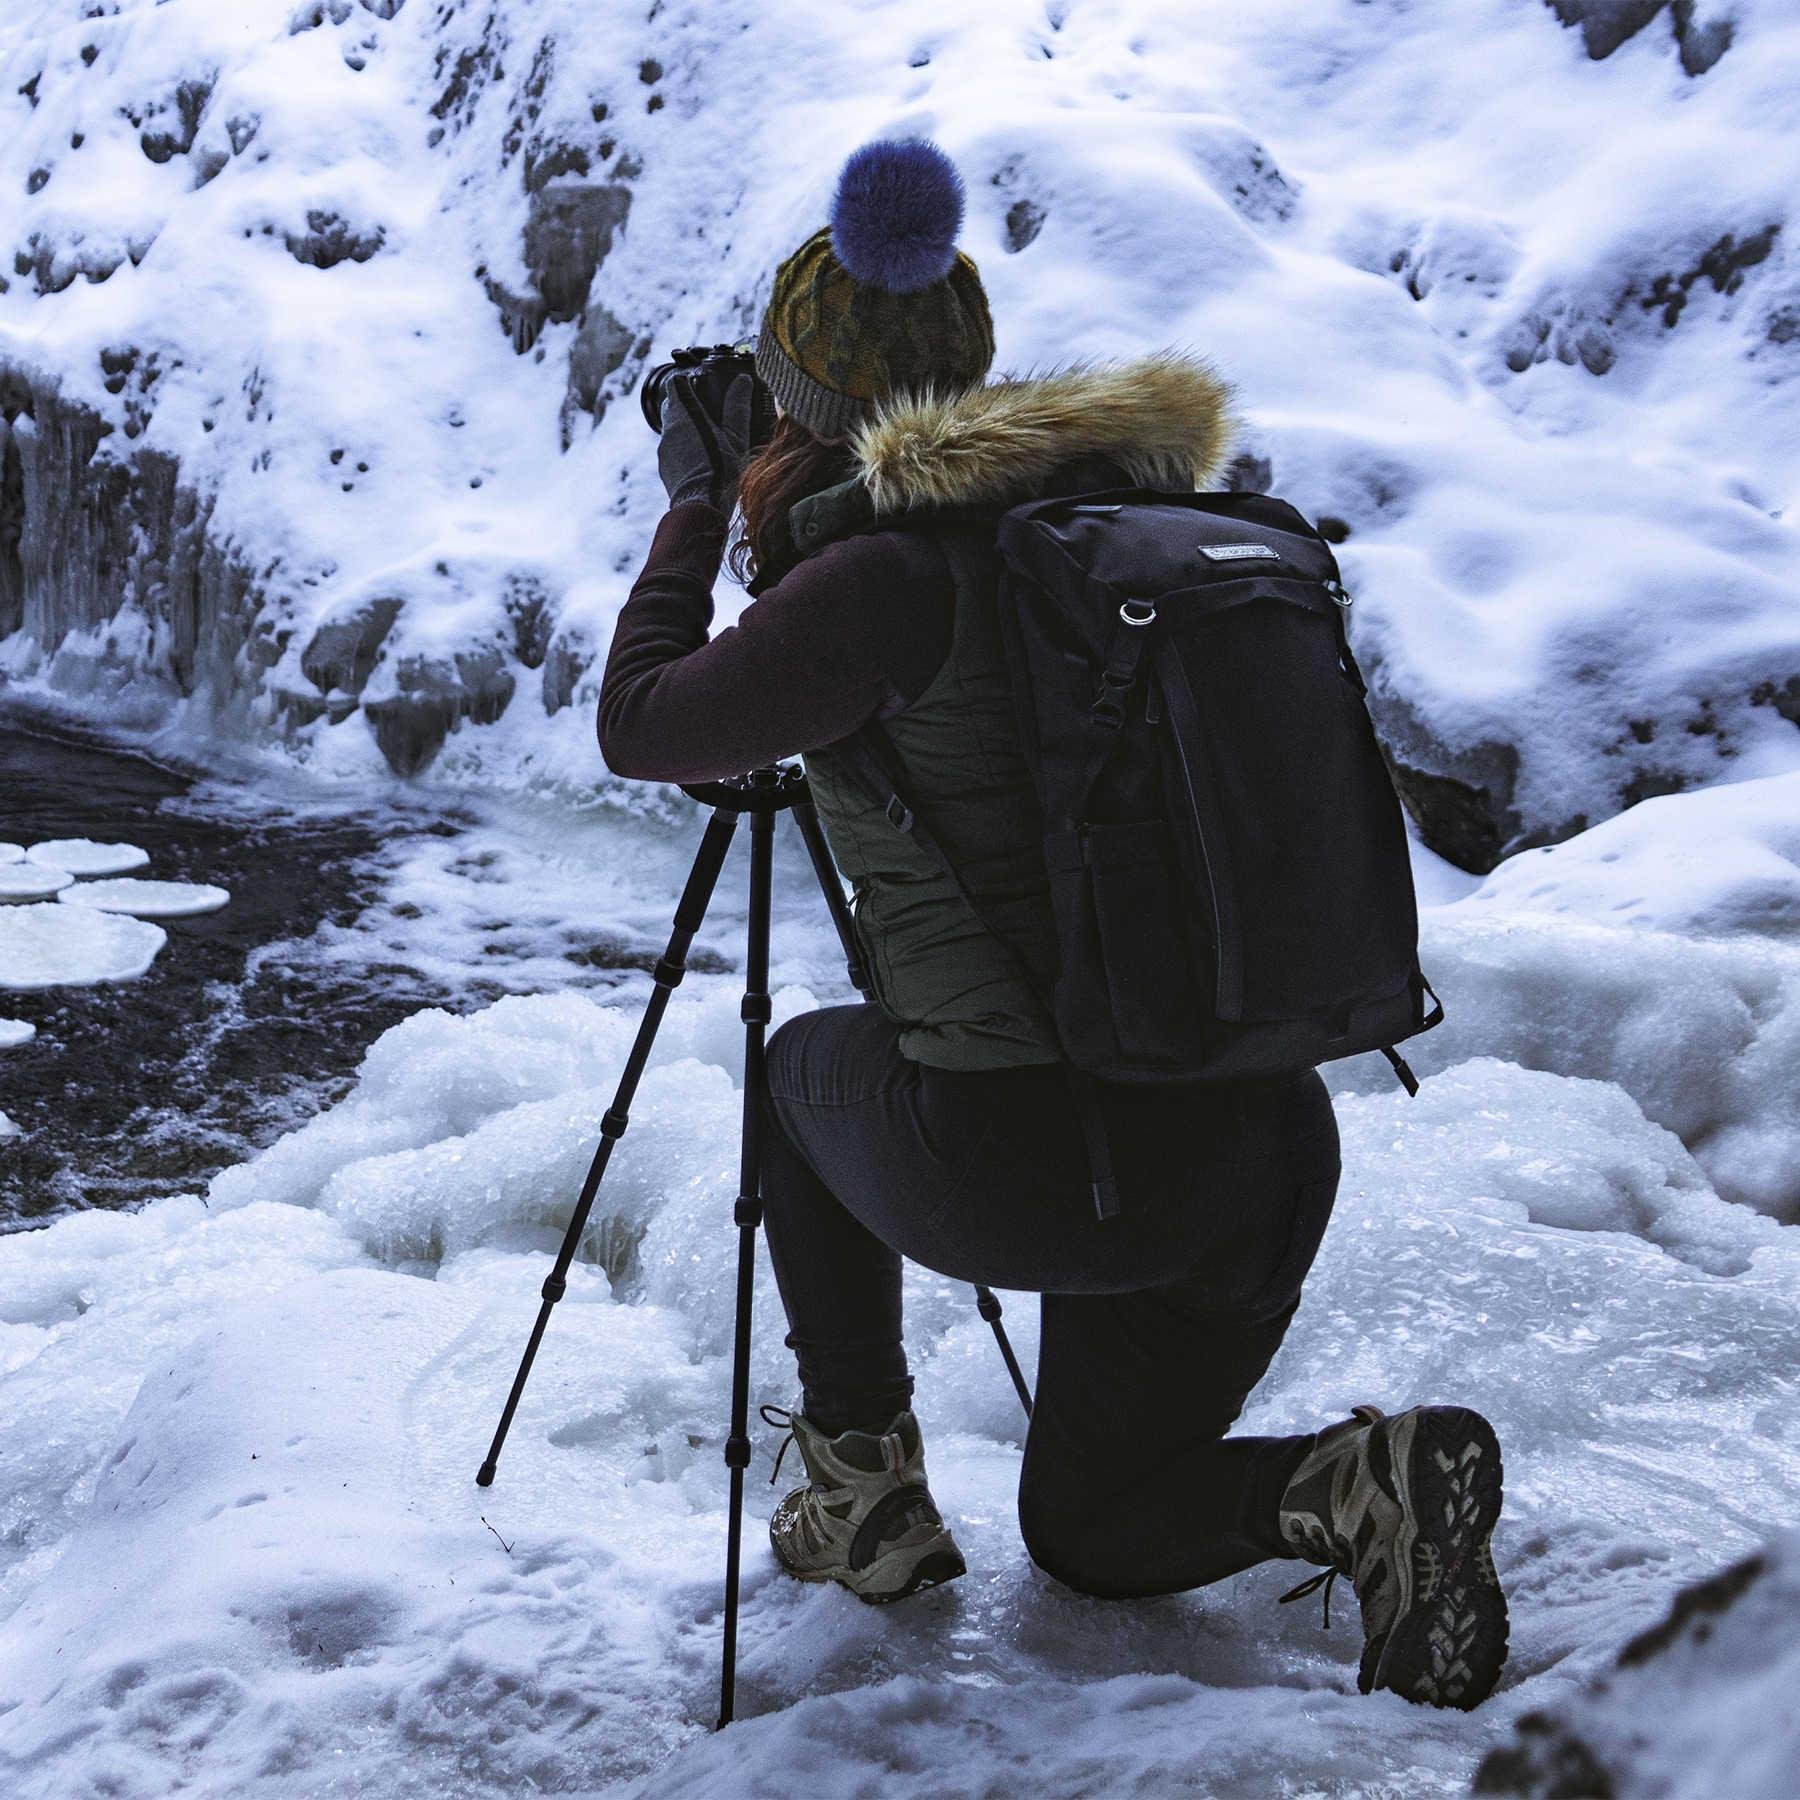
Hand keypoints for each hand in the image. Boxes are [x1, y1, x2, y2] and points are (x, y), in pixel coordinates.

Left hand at [657, 367, 758, 511]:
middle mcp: (668, 428)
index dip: (689, 383)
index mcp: (684, 414)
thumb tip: (743, 381)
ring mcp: (663, 449)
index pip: (676, 382)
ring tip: (710, 444)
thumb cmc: (721, 471)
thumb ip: (737, 407)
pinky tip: (702, 463)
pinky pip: (672, 451)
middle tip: (711, 416)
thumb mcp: (736, 437)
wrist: (701, 509)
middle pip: (673, 406)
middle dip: (689, 407)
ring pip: (673, 430)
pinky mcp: (664, 468)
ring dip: (687, 431)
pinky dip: (684, 451)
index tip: (704, 389)